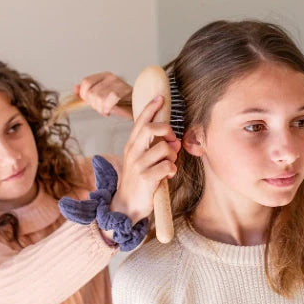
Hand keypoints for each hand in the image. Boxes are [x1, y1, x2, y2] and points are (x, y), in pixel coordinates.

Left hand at [75, 72, 131, 118]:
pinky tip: (109, 110)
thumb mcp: (101, 98)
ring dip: (101, 108)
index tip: (91, 102)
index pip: (86, 82)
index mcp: (104, 76)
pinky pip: (110, 100)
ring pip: (99, 97)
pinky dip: (107, 108)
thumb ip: (88, 93)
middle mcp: (111, 77)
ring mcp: (119, 83)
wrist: (137, 109)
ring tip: (106, 109)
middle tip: (101, 108)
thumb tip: (75, 89)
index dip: (84, 95)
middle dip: (94, 105)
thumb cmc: (121, 104)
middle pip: (91, 92)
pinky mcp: (125, 91)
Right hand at [111, 96, 180, 223]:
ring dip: (173, 155)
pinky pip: (167, 166)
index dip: (151, 108)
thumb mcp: (143, 162)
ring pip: (164, 149)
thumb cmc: (139, 182)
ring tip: (169, 164)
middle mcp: (133, 152)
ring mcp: (138, 165)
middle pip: (150, 128)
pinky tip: (168, 176)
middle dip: (166, 129)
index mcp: (132, 146)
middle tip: (171, 139)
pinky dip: (172, 170)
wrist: (127, 206)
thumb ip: (158, 149)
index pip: (141, 122)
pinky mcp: (146, 178)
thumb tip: (176, 142)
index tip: (161, 97)